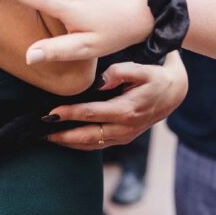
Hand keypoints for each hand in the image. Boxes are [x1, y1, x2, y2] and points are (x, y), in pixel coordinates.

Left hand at [44, 54, 187, 149]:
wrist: (174, 92)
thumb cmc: (155, 77)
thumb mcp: (143, 69)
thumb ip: (120, 72)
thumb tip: (99, 81)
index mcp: (127, 110)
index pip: (91, 114)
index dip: (69, 114)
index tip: (50, 113)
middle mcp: (124, 128)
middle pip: (88, 136)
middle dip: (63, 135)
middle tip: (41, 132)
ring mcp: (124, 136)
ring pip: (92, 144)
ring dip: (69, 143)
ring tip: (46, 138)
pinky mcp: (123, 138)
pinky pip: (98, 145)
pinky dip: (79, 144)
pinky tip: (64, 140)